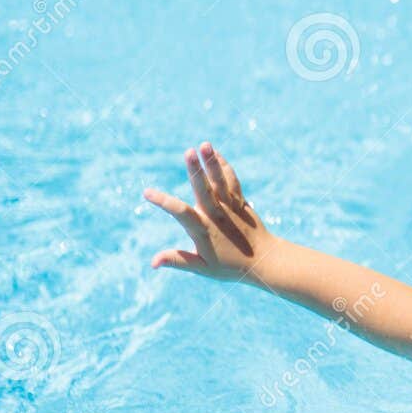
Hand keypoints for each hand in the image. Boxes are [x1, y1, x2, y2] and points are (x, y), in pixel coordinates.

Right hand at [143, 142, 276, 280]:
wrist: (265, 261)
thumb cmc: (231, 266)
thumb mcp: (202, 267)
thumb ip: (178, 260)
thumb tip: (152, 263)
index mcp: (203, 230)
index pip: (180, 213)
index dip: (164, 202)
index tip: (147, 192)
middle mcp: (216, 215)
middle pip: (204, 190)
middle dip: (195, 170)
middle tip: (188, 152)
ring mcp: (230, 207)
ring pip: (220, 181)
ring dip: (212, 162)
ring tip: (205, 144)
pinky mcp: (240, 202)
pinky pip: (232, 182)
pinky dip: (224, 167)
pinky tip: (215, 153)